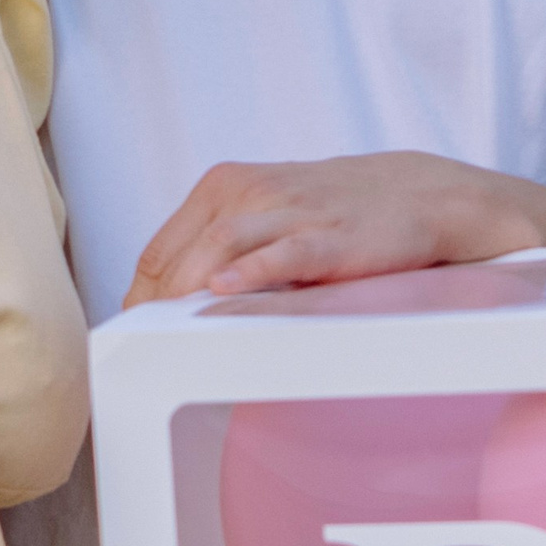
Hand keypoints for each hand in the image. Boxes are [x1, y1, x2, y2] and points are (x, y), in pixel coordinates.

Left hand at [126, 152, 545, 304]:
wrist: (419, 194)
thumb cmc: (333, 214)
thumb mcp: (267, 219)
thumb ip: (218, 250)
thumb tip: (169, 306)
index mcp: (223, 188)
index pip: (158, 252)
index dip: (137, 299)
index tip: (127, 341)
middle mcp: (246, 193)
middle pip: (178, 257)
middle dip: (152, 309)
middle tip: (137, 358)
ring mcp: (288, 211)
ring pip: (217, 249)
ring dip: (186, 294)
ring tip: (163, 337)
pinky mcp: (328, 235)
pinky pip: (281, 252)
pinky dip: (250, 270)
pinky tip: (225, 291)